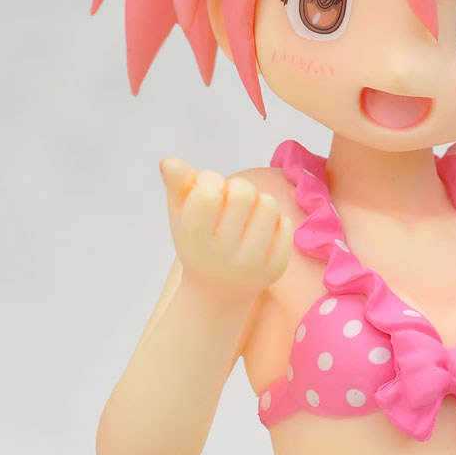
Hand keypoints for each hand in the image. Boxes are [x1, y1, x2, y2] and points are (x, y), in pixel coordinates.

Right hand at [160, 158, 292, 298]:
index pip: (208, 194)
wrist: (216, 293)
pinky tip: (261, 232)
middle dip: (239, 187)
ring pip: (269, 204)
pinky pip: (286, 225)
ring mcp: (251, 265)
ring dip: (259, 201)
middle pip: (243, 193)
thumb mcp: (181, 215)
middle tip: (232, 199)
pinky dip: (275, 221)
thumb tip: (169, 161)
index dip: (212, 181)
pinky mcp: (275, 270)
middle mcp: (222, 257)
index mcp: (193, 241)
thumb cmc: (197, 243)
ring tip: (248, 214)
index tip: (210, 192)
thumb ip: (175, 185)